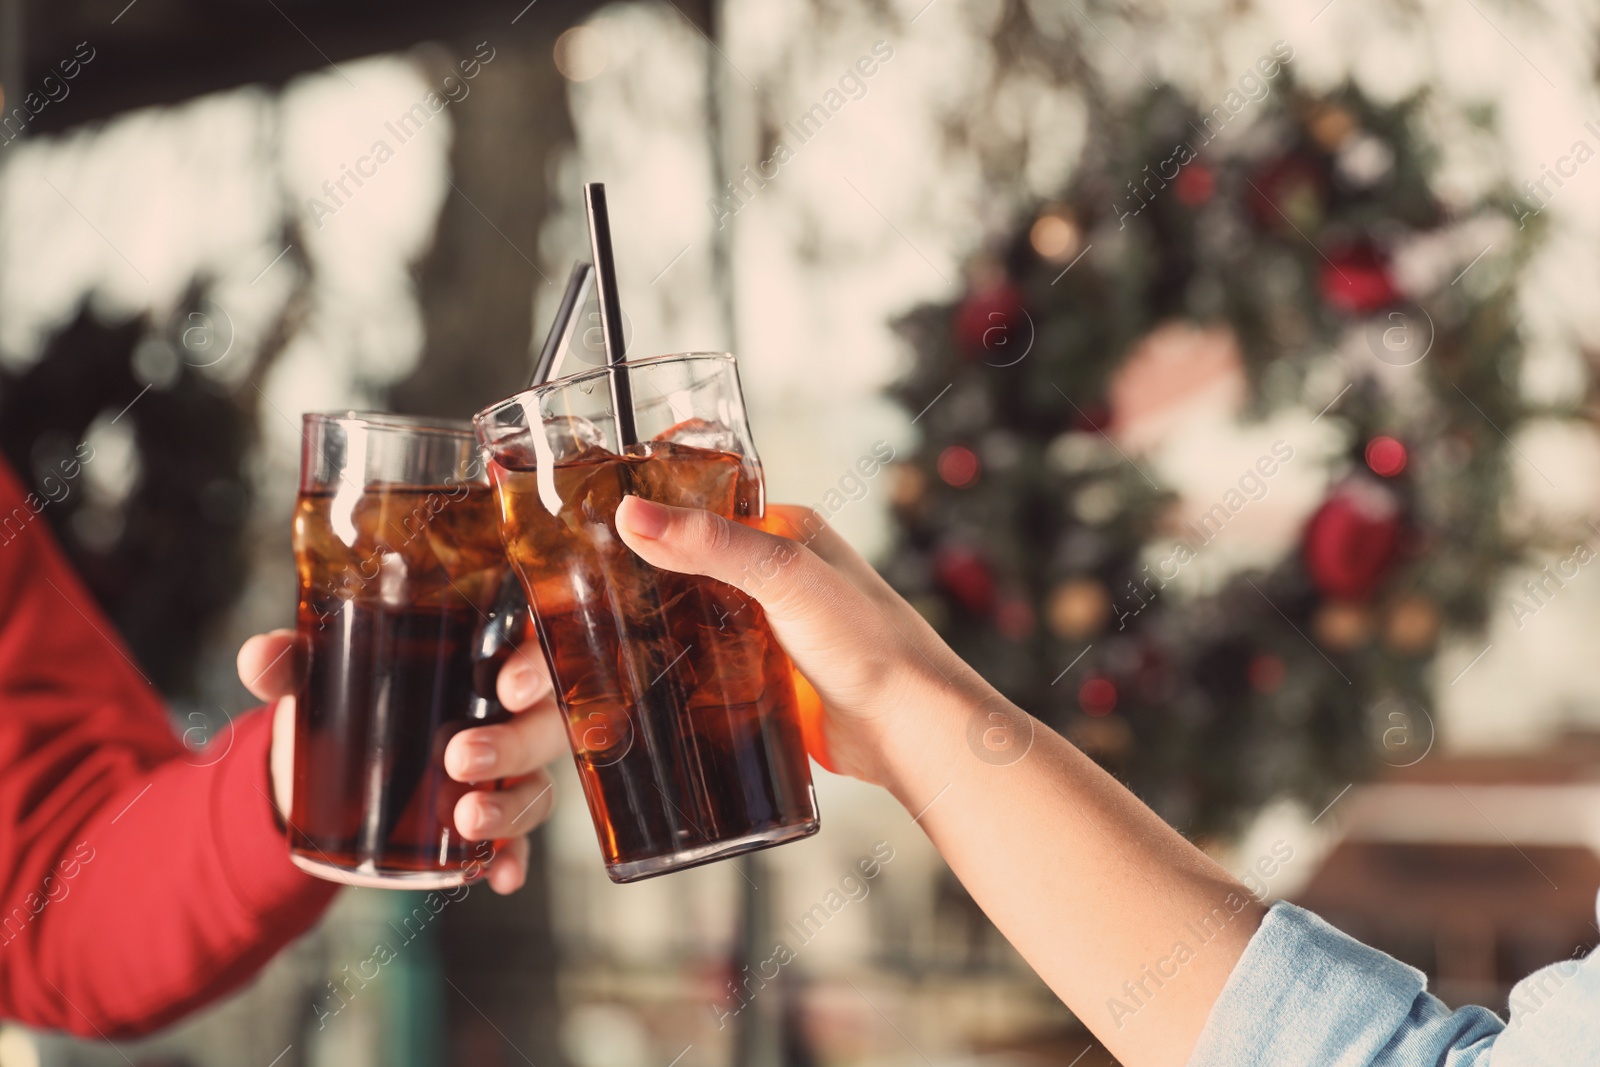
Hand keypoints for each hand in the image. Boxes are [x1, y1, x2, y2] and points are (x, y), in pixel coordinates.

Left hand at [236, 630, 564, 894]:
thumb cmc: (340, 698)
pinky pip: (519, 843)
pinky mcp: (489, 821)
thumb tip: (259, 659)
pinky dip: (514, 860)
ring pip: (537, 785)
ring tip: (466, 818)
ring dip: (513, 806)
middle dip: (515, 744)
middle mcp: (508, 714)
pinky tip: (501, 878)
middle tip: (460, 757)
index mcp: (484, 656)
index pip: (534, 649)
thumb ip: (288, 661)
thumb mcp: (315, 675)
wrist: (323, 765)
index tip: (506, 687)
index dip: (535, 667)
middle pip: (546, 724)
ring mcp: (506, 772)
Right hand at [614, 496, 995, 790]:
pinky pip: (709, 669)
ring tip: (596, 634)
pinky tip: (641, 679)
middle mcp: (779, 577)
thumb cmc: (869, 642)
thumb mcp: (784, 575)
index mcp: (789, 532)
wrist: (906, 729)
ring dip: (659, 629)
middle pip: (694, 568)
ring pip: (696, 620)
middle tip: (581, 588)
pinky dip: (679, 671)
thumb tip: (633, 515)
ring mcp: (770, 630)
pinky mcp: (765, 680)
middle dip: (648, 578)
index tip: (596, 524)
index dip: (656, 514)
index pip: (706, 507)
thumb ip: (711, 544)